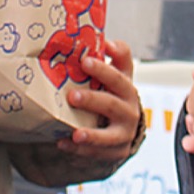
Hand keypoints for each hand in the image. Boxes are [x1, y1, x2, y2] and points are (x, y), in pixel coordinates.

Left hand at [13, 38, 143, 186]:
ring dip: (91, 135)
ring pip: (109, 135)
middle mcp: (129, 110)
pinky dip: (79, 150)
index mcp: (126, 87)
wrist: (125, 128)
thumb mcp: (115, 75)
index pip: (120, 74)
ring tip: (75, 133)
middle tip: (72, 96)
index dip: (105, 68)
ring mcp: (124, 133)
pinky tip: (63, 144)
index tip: (85, 61)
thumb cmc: (112, 95)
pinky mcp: (116, 151)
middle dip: (92, 100)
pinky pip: (97, 153)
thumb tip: (106, 40)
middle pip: (112, 104)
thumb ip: (113, 56)